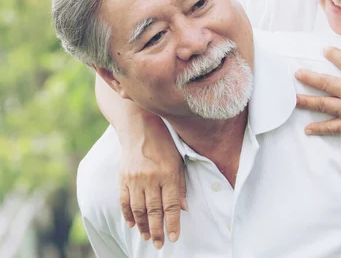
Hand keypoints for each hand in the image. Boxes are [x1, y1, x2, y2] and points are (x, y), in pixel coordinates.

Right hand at [119, 129, 186, 249]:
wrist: (140, 128)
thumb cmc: (165, 144)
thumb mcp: (179, 161)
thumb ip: (180, 185)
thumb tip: (183, 208)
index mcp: (168, 174)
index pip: (170, 205)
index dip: (172, 223)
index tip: (173, 238)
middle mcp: (151, 178)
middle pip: (153, 211)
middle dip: (157, 230)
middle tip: (159, 244)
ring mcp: (135, 179)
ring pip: (138, 209)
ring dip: (142, 226)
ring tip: (147, 237)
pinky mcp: (123, 178)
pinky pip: (124, 201)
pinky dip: (128, 214)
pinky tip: (132, 224)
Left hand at [294, 47, 340, 146]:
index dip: (333, 54)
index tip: (324, 50)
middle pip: (326, 82)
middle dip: (309, 77)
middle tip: (297, 73)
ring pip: (323, 104)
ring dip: (307, 101)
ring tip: (294, 98)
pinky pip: (331, 128)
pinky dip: (319, 129)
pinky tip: (307, 129)